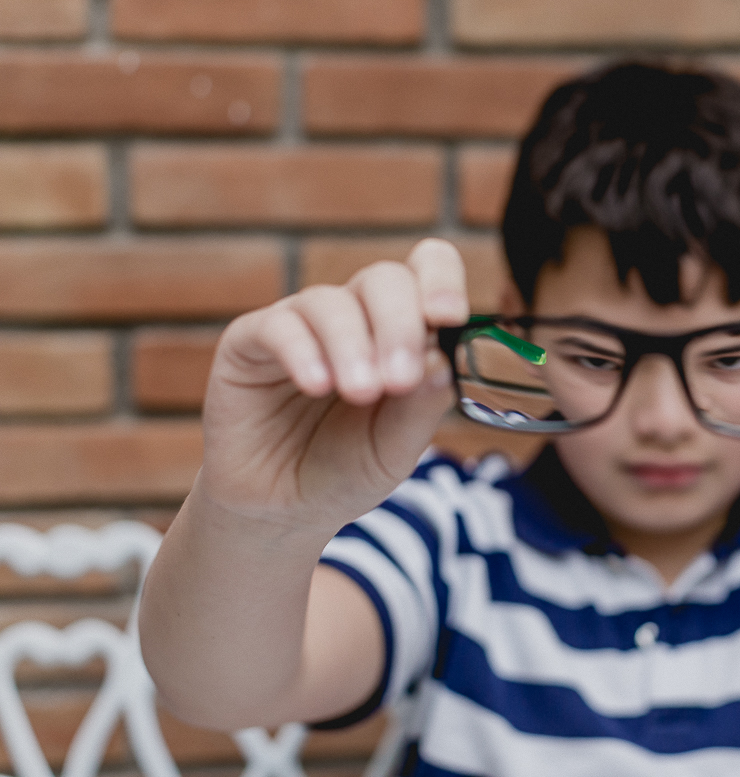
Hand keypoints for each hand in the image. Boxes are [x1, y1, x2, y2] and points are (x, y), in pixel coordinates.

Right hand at [194, 238, 467, 533]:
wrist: (283, 510)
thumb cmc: (347, 469)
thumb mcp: (395, 449)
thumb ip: (421, 406)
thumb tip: (440, 358)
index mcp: (401, 328)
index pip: (427, 270)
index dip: (441, 280)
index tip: (449, 317)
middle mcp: (354, 315)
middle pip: (384, 280)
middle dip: (400, 325)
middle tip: (400, 379)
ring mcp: (302, 324)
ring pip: (331, 302)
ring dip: (353, 344)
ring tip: (361, 392)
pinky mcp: (249, 342)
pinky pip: (277, 326)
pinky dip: (302, 351)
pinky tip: (317, 384)